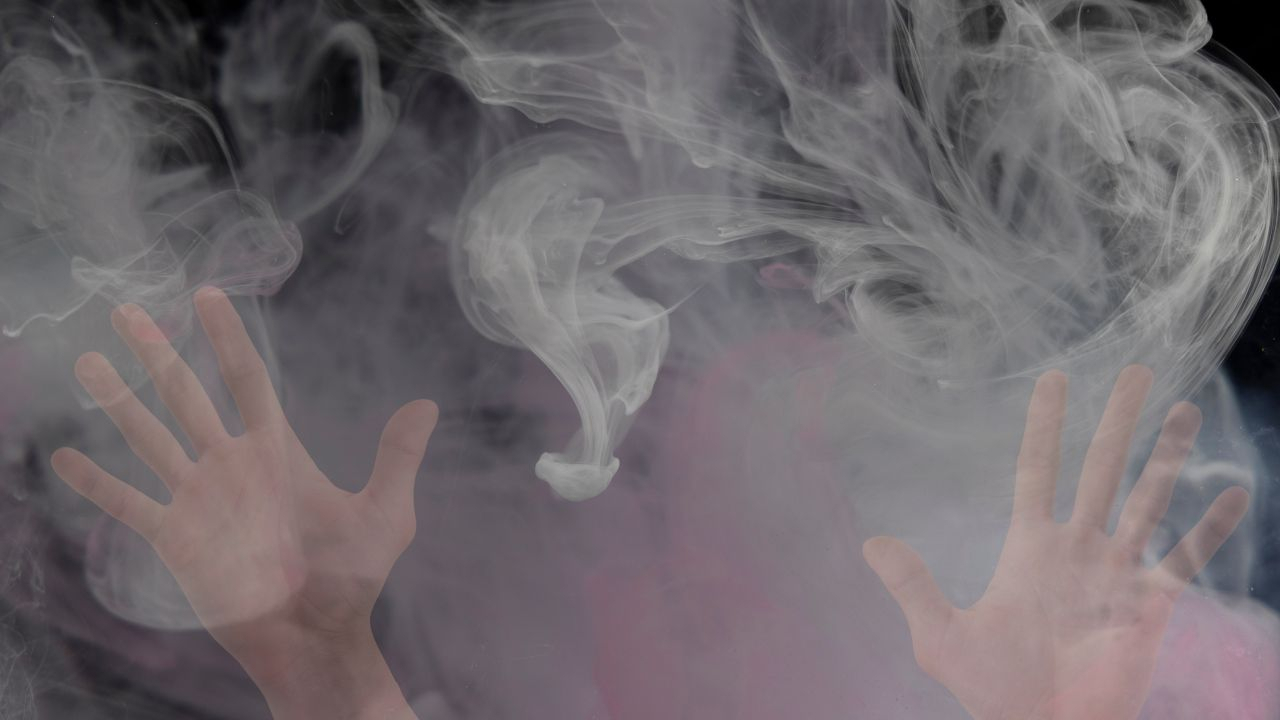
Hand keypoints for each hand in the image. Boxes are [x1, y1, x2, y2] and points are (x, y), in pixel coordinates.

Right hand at [51, 287, 435, 718]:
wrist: (316, 638)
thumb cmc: (353, 579)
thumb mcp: (384, 515)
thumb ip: (397, 459)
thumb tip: (428, 404)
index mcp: (277, 451)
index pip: (246, 379)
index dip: (227, 337)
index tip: (207, 295)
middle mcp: (232, 466)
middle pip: (186, 395)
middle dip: (157, 353)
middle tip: (127, 310)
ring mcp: (200, 499)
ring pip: (149, 437)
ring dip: (118, 402)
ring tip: (88, 362)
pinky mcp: (177, 538)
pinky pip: (129, 503)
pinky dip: (96, 483)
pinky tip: (62, 458)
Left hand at [863, 366, 1249, 719]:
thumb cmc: (993, 691)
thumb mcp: (942, 636)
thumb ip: (912, 587)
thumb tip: (870, 543)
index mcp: (1030, 547)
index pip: (1040, 469)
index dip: (1046, 424)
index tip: (1055, 378)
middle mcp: (1078, 549)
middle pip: (1101, 469)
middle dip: (1117, 420)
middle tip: (1135, 370)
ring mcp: (1117, 574)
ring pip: (1147, 500)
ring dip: (1167, 457)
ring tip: (1184, 410)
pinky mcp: (1151, 607)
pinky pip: (1186, 559)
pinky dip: (1211, 529)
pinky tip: (1234, 493)